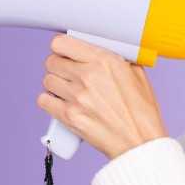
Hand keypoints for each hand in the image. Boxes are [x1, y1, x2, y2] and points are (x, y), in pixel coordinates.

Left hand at [36, 33, 168, 160]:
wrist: (139, 142)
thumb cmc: (141, 111)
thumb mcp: (137, 74)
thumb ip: (115, 58)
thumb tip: (99, 49)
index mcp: (104, 60)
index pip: (62, 43)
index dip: (62, 47)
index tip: (66, 53)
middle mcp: (88, 75)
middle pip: (51, 61)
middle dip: (58, 66)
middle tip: (67, 73)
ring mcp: (76, 97)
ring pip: (47, 80)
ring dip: (55, 84)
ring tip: (67, 90)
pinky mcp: (69, 116)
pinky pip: (43, 100)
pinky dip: (49, 101)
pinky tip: (61, 102)